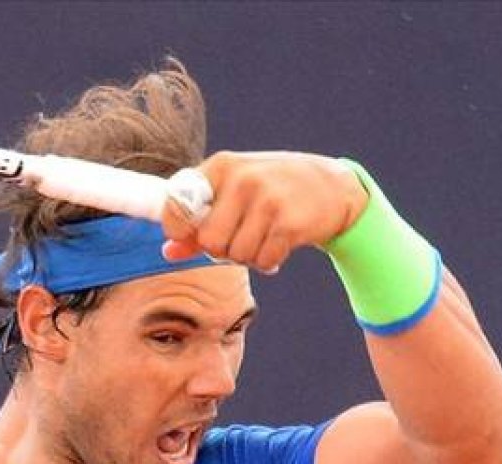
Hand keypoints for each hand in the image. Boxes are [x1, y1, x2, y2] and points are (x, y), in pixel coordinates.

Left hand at [161, 151, 369, 272]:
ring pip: (236, 254)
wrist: (334, 187)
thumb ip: (198, 222)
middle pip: (209, 241)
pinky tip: (279, 244)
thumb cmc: (272, 191)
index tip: (188, 236)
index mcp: (222, 165)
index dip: (177, 229)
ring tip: (263, 238)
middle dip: (221, 250)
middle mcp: (243, 179)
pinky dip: (268, 260)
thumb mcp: (233, 194)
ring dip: (248, 256)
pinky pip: (263, 260)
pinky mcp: (290, 223)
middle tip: (239, 239)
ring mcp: (268, 199)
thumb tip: (167, 252)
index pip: (177, 204)